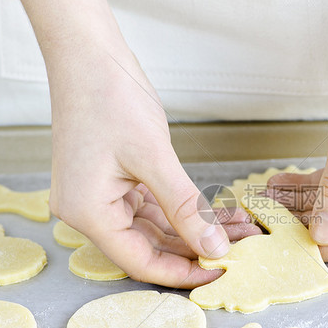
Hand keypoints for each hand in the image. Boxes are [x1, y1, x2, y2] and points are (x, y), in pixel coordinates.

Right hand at [49, 47, 258, 286]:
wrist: (89, 55)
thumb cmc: (109, 97)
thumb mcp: (154, 157)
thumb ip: (186, 208)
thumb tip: (215, 247)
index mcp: (88, 213)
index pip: (140, 261)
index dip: (182, 272)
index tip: (219, 271)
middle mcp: (90, 211)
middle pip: (150, 246)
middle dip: (197, 247)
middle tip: (240, 246)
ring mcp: (102, 196)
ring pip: (157, 227)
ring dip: (196, 228)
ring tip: (237, 227)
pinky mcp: (116, 181)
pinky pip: (154, 207)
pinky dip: (184, 210)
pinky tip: (215, 211)